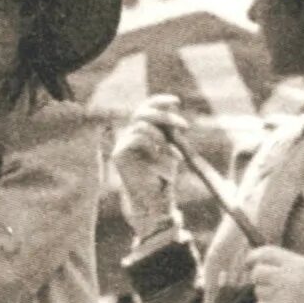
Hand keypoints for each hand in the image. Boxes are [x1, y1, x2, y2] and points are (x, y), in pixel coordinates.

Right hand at [112, 96, 188, 221]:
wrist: (154, 201)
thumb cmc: (163, 176)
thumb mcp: (170, 148)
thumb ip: (168, 130)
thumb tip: (172, 108)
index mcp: (141, 131)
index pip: (146, 107)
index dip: (159, 101)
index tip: (177, 101)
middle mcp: (130, 135)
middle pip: (142, 112)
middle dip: (165, 116)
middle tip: (184, 126)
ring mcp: (122, 144)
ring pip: (140, 124)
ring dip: (162, 134)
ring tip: (174, 152)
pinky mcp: (119, 154)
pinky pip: (136, 137)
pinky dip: (154, 145)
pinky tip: (164, 158)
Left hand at [244, 246, 303, 302]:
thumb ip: (288, 265)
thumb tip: (258, 263)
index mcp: (300, 263)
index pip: (266, 252)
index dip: (253, 257)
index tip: (249, 263)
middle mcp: (291, 276)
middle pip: (257, 273)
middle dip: (257, 279)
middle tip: (266, 286)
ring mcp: (286, 295)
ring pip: (258, 291)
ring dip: (266, 297)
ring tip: (285, 302)